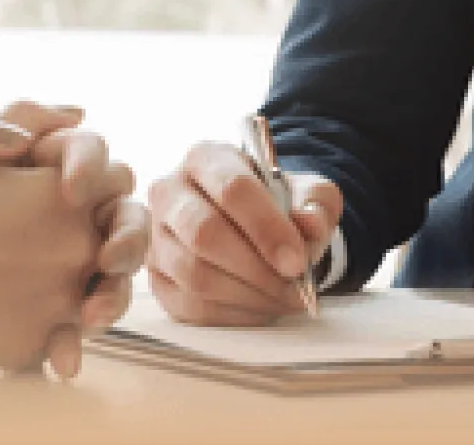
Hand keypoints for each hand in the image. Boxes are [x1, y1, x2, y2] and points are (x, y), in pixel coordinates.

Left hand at [0, 103, 146, 376]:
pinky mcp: (41, 311)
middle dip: (129, 237)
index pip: (90, 152)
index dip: (90, 167)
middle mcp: (59, 214)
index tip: (69, 192)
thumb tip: (25, 141)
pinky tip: (62, 360)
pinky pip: (72, 326)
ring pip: (110, 276)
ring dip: (116, 294)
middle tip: (109, 259)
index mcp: (36, 163)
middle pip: (121, 215)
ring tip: (92, 316)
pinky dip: (74, 344)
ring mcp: (56, 266)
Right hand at [146, 142, 341, 325]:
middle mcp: (170, 192)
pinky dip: (233, 314)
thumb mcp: (307, 193)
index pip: (233, 189)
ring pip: (194, 273)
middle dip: (257, 268)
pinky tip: (262, 308)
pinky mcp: (157, 276)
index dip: (267, 229)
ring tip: (283, 298)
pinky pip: (190, 304)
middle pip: (204, 233)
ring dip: (247, 295)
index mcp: (207, 159)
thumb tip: (310, 223)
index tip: (297, 261)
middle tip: (293, 286)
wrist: (253, 225)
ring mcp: (156, 236)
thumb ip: (316, 203)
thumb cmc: (277, 204)